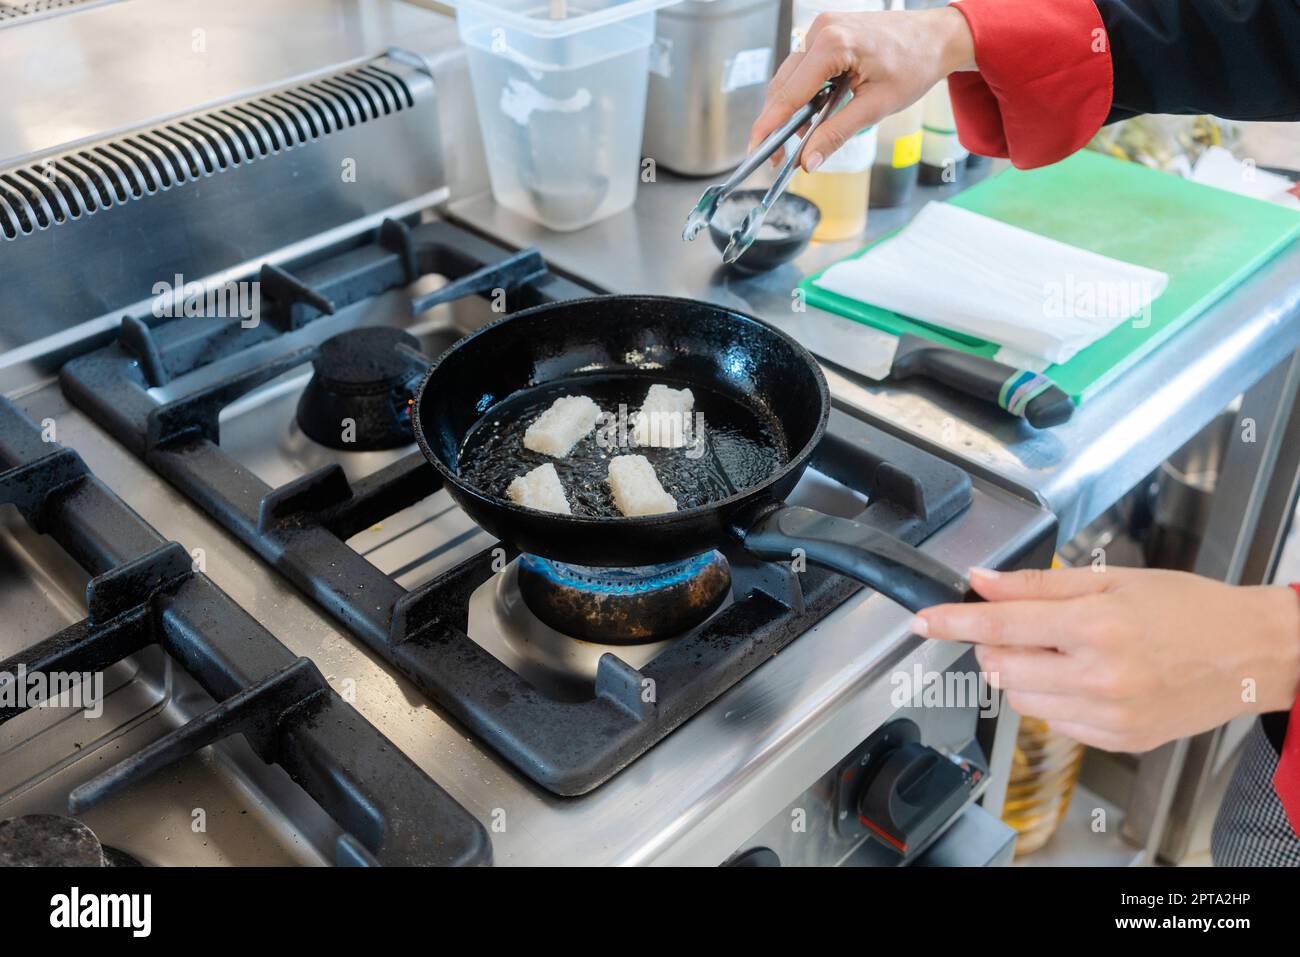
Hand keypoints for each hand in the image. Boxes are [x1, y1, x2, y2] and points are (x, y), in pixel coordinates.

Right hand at [749, 8, 975, 172]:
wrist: (936, 37)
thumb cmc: (914, 64)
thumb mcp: (876, 107)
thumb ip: (837, 133)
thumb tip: (808, 160)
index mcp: (833, 43)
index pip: (790, 93)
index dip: (771, 126)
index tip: (757, 151)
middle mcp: (821, 29)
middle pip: (784, 85)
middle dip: (777, 123)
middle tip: (776, 158)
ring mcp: (822, 28)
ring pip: (790, 77)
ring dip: (791, 111)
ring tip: (799, 141)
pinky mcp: (827, 33)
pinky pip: (803, 68)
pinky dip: (803, 94)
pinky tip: (811, 117)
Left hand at [913, 566, 1299, 752]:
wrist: (1248, 654)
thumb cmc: (1186, 609)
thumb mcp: (1110, 580)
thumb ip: (1038, 583)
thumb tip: (981, 581)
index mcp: (1095, 626)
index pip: (999, 626)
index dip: (952, 623)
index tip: (922, 621)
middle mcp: (1099, 675)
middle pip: (1002, 666)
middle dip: (996, 644)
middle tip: (1026, 626)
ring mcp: (1109, 714)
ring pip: (1021, 698)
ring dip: (1022, 673)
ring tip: (1062, 650)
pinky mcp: (1117, 740)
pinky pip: (1054, 722)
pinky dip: (1052, 699)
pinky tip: (1083, 678)